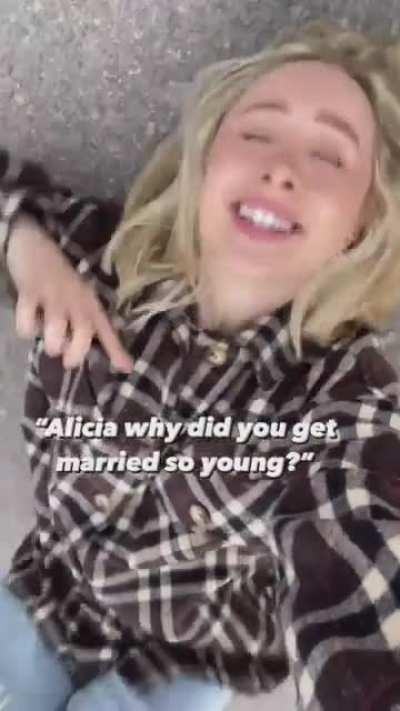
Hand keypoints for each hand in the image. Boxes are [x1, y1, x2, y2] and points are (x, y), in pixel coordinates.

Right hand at [6, 215, 133, 371]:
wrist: (33, 242)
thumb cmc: (60, 279)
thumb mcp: (79, 298)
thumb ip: (88, 324)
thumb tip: (99, 352)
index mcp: (89, 302)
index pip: (106, 328)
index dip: (116, 349)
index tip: (126, 369)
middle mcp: (75, 299)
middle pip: (84, 329)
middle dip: (76, 352)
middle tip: (68, 361)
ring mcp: (53, 294)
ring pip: (56, 327)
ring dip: (53, 343)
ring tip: (50, 344)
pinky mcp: (29, 291)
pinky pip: (27, 318)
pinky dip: (26, 329)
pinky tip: (28, 325)